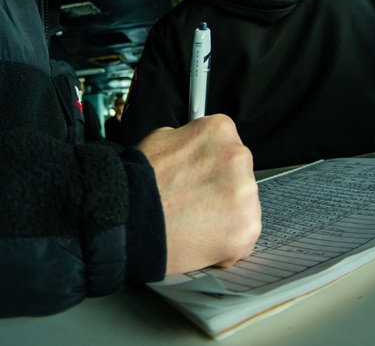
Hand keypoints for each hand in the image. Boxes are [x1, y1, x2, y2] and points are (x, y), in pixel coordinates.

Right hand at [136, 114, 260, 274]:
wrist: (127, 221)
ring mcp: (246, 194)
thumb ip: (189, 141)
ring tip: (192, 224)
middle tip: (192, 204)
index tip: (198, 179)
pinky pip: (242, 237)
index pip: (227, 147)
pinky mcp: (247, 227)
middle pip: (239, 176)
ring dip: (225, 218)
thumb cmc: (138, 183)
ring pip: (243, 208)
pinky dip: (225, 244)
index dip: (209, 167)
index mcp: (220, 131)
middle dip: (220, 191)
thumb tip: (196, 147)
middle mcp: (239, 157)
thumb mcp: (161, 139)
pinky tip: (200, 240)